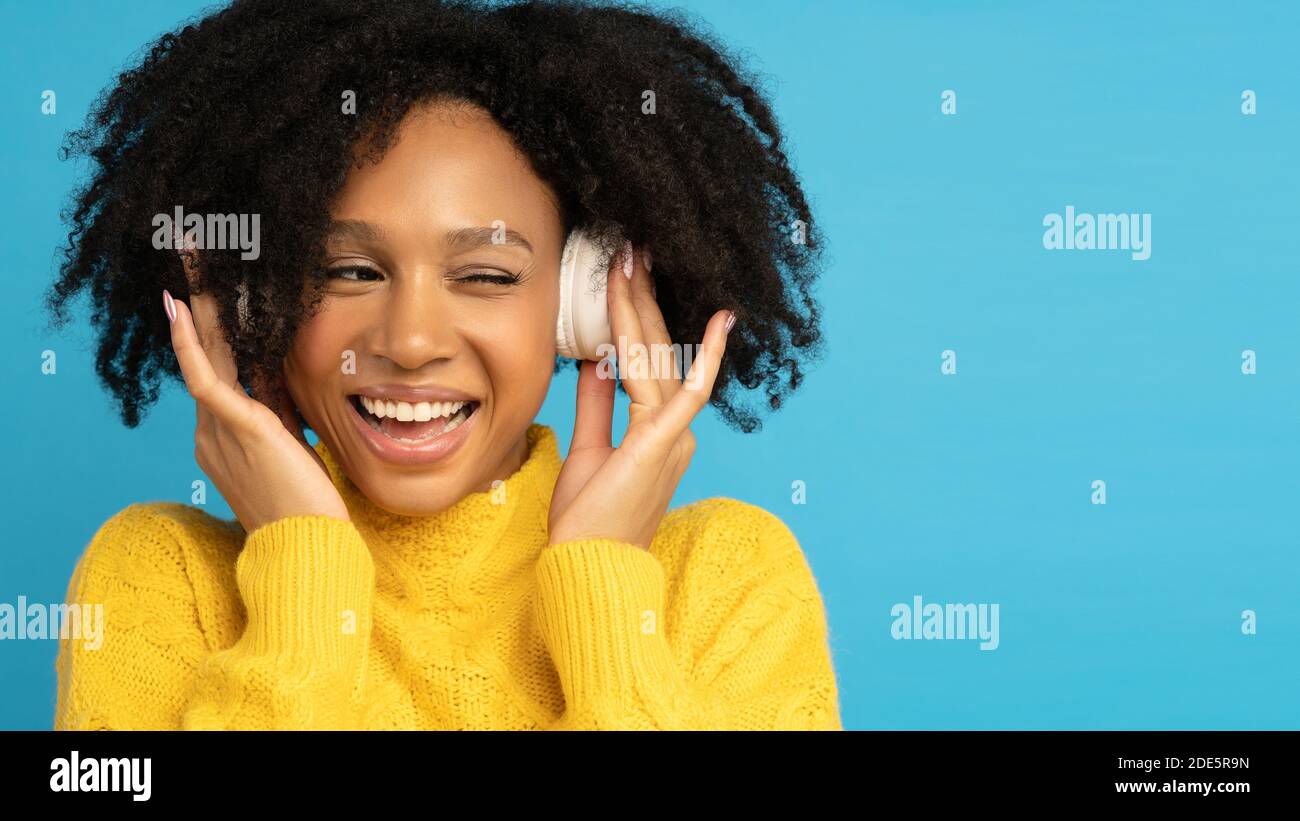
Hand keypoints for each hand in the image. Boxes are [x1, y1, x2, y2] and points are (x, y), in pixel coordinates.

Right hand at [164, 255, 348, 533]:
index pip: (219, 373)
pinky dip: (191, 342)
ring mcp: (219, 430)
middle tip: (191, 257)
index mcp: (224, 438)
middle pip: (204, 355)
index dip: (214, 331)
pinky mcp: (238, 429)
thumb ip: (282, 419)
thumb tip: (284, 385)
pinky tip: (180, 307)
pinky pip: (205, 378)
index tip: (217, 293)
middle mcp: (212, 431)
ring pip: (205, 355)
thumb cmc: (306, 509)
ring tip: (188, 259)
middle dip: (196, 304)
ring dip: (196, 305)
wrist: (307, 548)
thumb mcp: (292, 451)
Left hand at [548, 242, 733, 548]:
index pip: (648, 362)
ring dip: (644, 308)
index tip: (623, 277)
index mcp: (660, 432)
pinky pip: (686, 394)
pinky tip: (717, 322)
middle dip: (642, 297)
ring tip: (632, 261)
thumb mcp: (587, 450)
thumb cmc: (588, 522)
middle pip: (659, 351)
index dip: (636, 317)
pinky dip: (703, 357)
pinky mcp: (661, 445)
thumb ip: (595, 405)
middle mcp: (675, 430)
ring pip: (660, 359)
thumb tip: (593, 361)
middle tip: (631, 249)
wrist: (587, 570)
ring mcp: (673, 436)